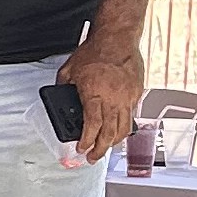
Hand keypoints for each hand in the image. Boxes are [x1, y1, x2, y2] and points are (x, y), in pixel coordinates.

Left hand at [61, 39, 142, 159]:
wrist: (117, 37)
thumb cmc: (94, 50)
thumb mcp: (69, 70)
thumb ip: (64, 87)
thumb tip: (60, 97)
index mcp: (94, 95)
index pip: (91, 127)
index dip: (86, 142)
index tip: (81, 149)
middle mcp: (113, 100)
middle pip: (109, 134)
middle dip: (100, 150)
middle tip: (93, 158)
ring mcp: (127, 98)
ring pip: (124, 128)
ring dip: (114, 142)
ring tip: (106, 148)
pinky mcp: (136, 94)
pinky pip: (131, 116)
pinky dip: (124, 126)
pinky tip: (118, 129)